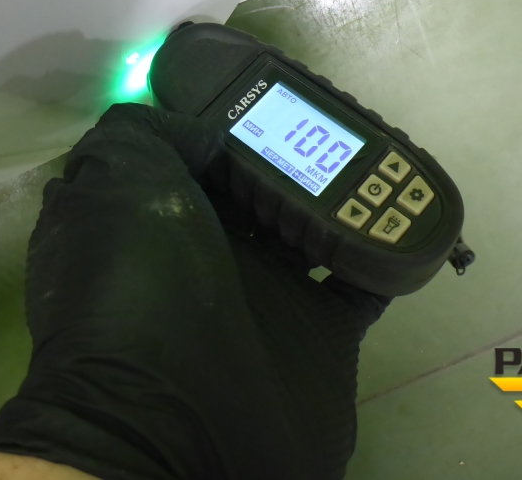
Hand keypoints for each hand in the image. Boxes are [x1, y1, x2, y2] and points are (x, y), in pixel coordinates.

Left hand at [0, 103, 389, 479]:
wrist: (177, 426)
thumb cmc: (138, 293)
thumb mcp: (115, 183)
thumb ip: (148, 133)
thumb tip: (203, 130)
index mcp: (163, 213)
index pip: (205, 151)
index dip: (237, 122)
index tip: (279, 94)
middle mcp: (214, 250)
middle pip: (267, 187)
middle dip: (302, 156)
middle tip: (346, 125)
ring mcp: (268, 293)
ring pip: (318, 227)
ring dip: (351, 198)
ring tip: (384, 164)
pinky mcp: (319, 333)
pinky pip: (362, 282)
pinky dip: (387, 254)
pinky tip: (407, 221)